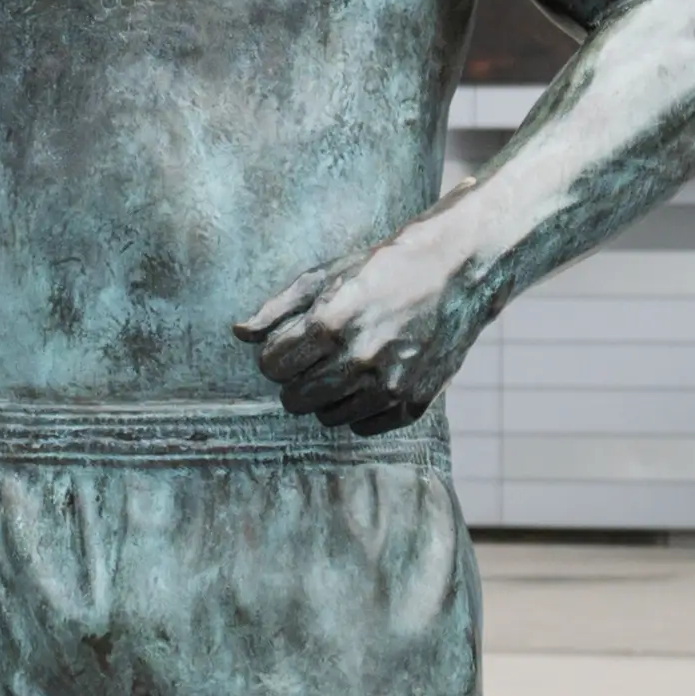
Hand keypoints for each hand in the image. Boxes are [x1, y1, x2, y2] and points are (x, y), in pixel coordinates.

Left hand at [236, 212, 499, 426]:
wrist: (455, 273)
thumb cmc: (384, 269)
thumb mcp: (326, 276)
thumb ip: (278, 308)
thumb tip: (239, 334)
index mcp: (330, 324)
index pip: (272, 366)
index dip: (276, 355)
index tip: (292, 344)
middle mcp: (359, 360)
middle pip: (294, 398)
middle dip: (297, 379)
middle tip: (318, 358)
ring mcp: (389, 386)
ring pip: (326, 417)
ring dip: (328, 396)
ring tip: (346, 367)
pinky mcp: (412, 404)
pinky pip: (363, 426)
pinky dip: (360, 409)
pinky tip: (371, 380)